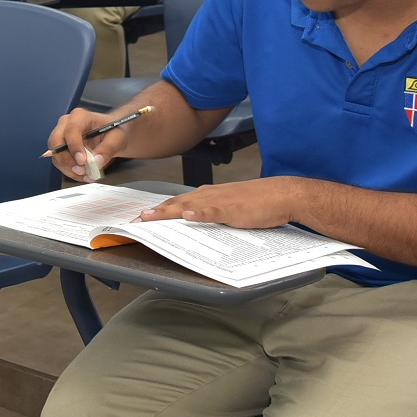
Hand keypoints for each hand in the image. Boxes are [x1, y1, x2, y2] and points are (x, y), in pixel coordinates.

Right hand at [48, 107, 130, 180]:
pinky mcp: (61, 150)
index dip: (75, 146)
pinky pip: (60, 163)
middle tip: (81, 170)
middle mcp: (66, 124)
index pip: (71, 130)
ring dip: (70, 169)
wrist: (111, 136)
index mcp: (80, 116)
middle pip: (55, 141)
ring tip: (87, 175)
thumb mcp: (116, 138)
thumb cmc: (112, 132)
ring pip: (56, 155)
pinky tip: (84, 175)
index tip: (82, 161)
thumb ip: (107, 149)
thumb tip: (96, 161)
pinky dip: (71, 172)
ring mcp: (62, 137)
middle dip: (66, 159)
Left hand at [136, 178, 304, 228]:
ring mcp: (220, 201)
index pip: (177, 202)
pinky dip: (199, 213)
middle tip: (135, 221)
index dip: (158, 210)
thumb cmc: (259, 202)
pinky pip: (213, 211)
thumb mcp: (230, 208)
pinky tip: (188, 215)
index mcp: (208, 195)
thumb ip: (212, 214)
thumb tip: (196, 222)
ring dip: (167, 211)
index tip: (142, 217)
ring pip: (188, 205)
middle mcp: (210, 195)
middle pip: (176, 203)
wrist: (282, 194)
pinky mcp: (234, 209)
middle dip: (154, 212)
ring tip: (149, 217)